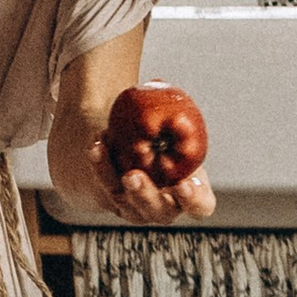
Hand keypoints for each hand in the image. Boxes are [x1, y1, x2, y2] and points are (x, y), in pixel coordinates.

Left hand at [50, 111, 213, 226]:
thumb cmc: (166, 135)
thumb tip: (156, 84)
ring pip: (130, 205)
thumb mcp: (175, 124)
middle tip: (133, 177)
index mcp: (192, 191)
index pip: (200, 205)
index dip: (193, 199)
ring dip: (119, 183)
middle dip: (146, 195)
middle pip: (161, 212)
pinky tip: (96, 145)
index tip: (183, 184)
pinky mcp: (117, 201)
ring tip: (114, 162)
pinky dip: (100, 165)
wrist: (136, 144)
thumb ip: (173, 110)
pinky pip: (106, 185)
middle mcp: (167, 205)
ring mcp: (140, 208)